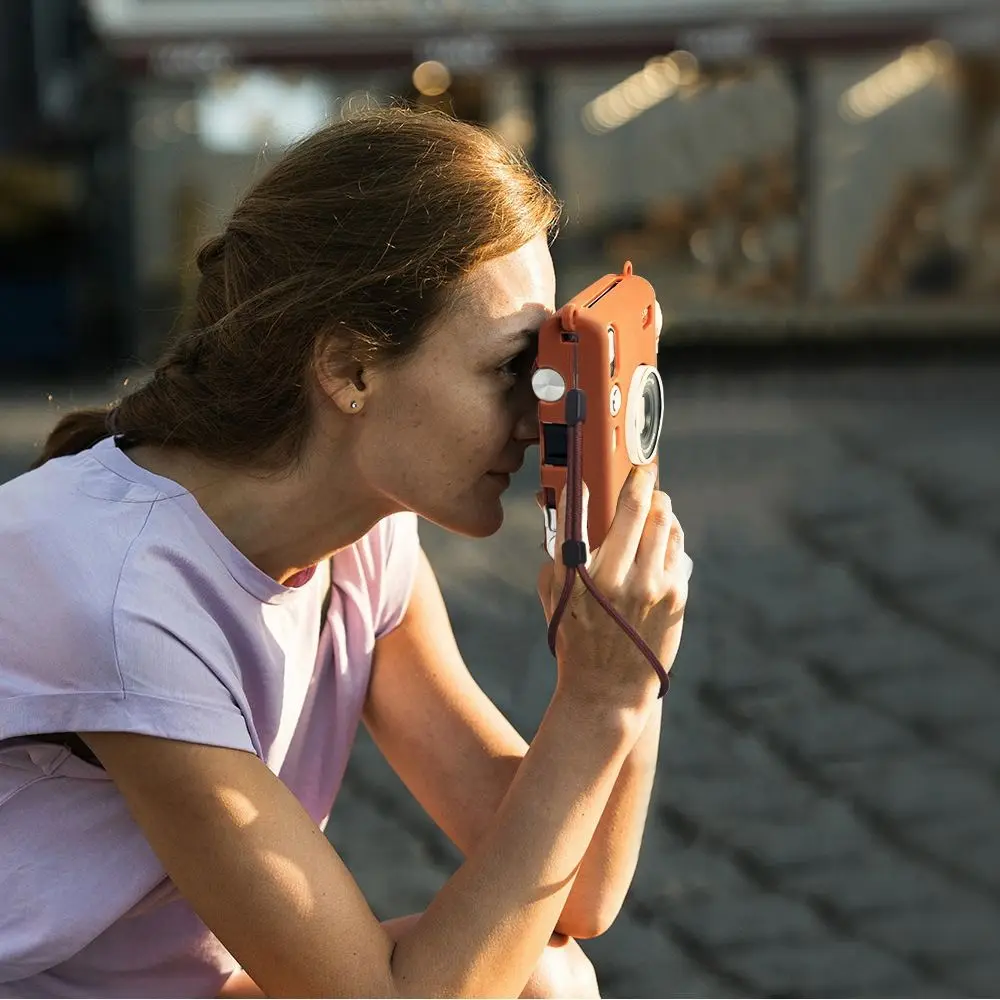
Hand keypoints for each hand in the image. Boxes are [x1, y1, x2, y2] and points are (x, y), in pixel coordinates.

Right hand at [537, 465, 691, 710]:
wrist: (609, 690)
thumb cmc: (576, 640)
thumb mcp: (554, 598)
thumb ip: (559, 558)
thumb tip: (569, 515)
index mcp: (576, 576)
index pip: (574, 517)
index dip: (578, 488)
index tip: (582, 476)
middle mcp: (614, 577)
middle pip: (634, 507)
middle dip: (640, 481)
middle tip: (642, 473)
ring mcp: (650, 585)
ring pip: (663, 521)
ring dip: (659, 506)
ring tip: (654, 504)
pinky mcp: (675, 594)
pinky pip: (676, 546)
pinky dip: (669, 534)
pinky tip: (663, 534)